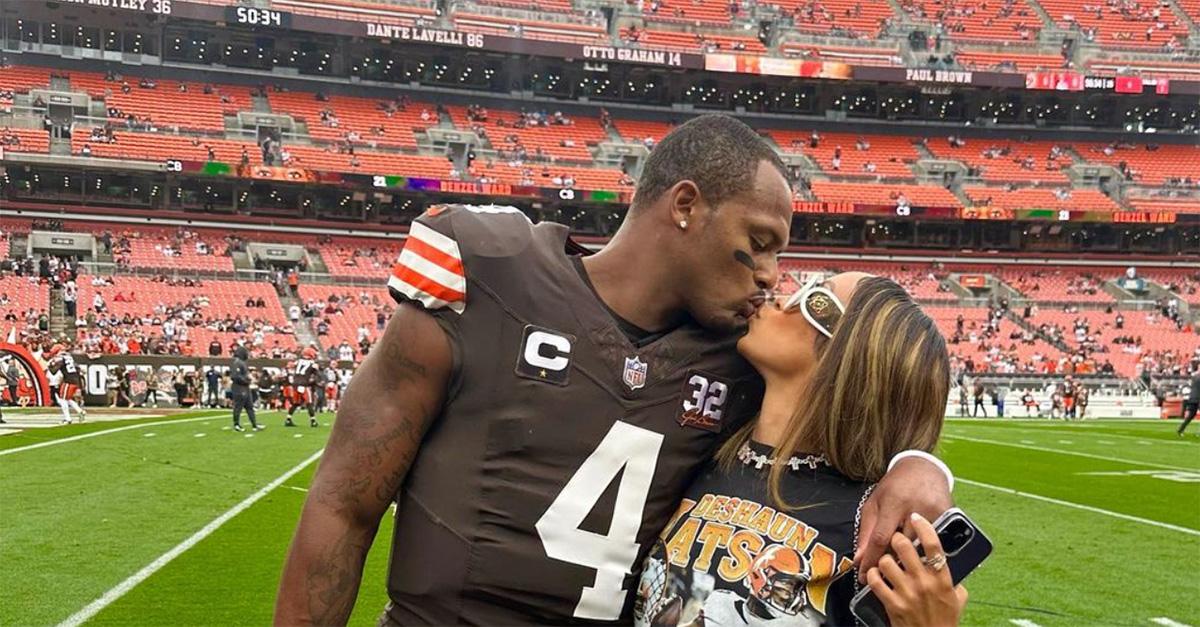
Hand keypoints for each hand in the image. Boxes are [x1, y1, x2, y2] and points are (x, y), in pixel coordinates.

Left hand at [856, 456, 952, 580]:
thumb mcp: (874, 504)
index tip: (863, 577)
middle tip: (881, 573)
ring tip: (897, 563)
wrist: (922, 468)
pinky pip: (934, 541)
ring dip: (907, 558)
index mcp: (894, 503)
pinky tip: (916, 552)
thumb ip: (866, 532)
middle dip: (889, 562)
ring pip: (919, 548)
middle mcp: (915, 508)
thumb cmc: (894, 487)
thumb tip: (859, 560)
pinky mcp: (948, 516)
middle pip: (901, 546)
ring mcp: (934, 512)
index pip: (881, 538)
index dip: (871, 560)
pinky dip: (923, 549)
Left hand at [866, 513, 967, 626]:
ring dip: (883, 559)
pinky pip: (875, 580)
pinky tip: (875, 576)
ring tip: (885, 562)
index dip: (923, 527)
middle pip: (904, 546)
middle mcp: (924, 582)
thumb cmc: (945, 621)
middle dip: (896, 538)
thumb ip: (953, 580)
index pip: (933, 545)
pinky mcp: (893, 604)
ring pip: (886, 561)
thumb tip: (949, 565)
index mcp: (942, 579)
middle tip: (895, 540)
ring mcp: (907, 593)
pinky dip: (872, 575)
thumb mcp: (957, 599)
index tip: (916, 518)